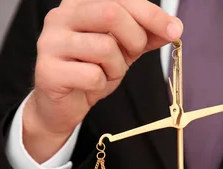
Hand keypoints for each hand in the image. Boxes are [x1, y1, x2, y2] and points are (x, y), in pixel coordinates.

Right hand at [24, 0, 182, 161]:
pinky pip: (92, 75)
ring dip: (116, 67)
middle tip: (133, 54)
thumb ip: (145, 35)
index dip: (151, 14)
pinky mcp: (48, 70)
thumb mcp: (123, 49)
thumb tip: (173, 28)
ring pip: (104, 47)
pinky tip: (90, 85)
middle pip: (111, 13)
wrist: (61, 105)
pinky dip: (100, 85)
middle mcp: (60, 16)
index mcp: (79, 4)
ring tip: (106, 73)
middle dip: (134, 39)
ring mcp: (50, 42)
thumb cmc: (89, 71)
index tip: (174, 30)